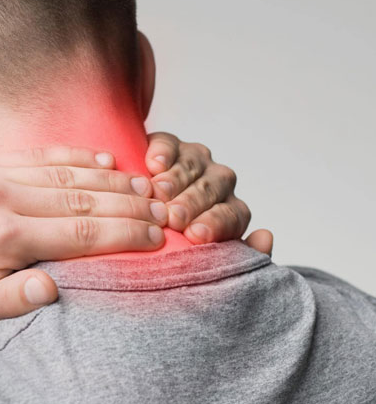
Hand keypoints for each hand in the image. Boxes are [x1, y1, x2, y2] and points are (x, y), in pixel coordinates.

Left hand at [0, 147, 167, 335]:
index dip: (124, 236)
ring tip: (146, 186)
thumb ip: (13, 301)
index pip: (81, 233)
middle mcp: (0, 198)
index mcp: (2, 237)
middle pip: (82, 199)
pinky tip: (104, 161)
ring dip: (111, 180)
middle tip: (163, 209)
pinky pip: (41, 155)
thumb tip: (55, 289)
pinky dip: (77, 157)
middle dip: (128, 206)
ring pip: (67, 174)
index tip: (155, 237)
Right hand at [145, 132, 272, 254]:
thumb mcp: (199, 259)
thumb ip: (235, 254)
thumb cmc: (171, 247)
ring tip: (158, 194)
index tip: (194, 236)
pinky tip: (153, 164)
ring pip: (192, 166)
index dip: (215, 224)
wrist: (138, 222)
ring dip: (175, 180)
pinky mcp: (168, 146)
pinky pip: (169, 144)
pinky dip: (162, 152)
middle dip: (192, 203)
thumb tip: (265, 238)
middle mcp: (217, 184)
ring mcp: (194, 161)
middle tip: (173, 217)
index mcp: (230, 212)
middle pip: (212, 189)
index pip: (233, 216)